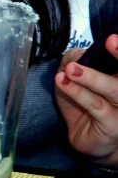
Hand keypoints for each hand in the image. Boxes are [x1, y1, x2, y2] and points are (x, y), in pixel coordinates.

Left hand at [55, 34, 117, 166]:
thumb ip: (75, 59)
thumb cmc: (85, 104)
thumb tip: (78, 55)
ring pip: (114, 89)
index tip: (114, 37)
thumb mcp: (73, 75)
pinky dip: (79, 93)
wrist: (88, 139)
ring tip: (71, 70)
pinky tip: (64, 83)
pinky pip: (97, 106)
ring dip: (92, 77)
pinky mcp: (114, 125)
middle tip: (109, 41)